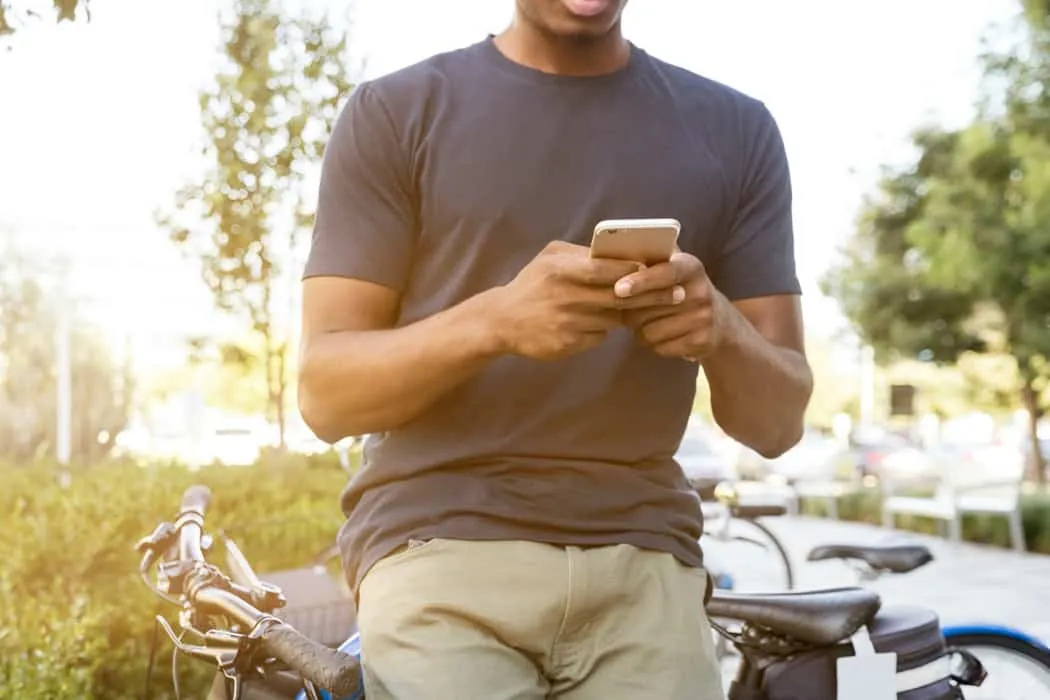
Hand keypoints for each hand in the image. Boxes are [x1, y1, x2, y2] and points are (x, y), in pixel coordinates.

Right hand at [486, 241, 643, 360]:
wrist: (502, 320)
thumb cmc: (531, 284)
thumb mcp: (549, 258)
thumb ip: (581, 254)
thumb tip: (620, 255)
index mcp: (559, 270)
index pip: (603, 270)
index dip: (630, 270)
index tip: (651, 270)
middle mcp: (564, 296)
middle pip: (616, 296)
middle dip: (645, 296)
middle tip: (669, 295)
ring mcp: (566, 323)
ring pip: (612, 318)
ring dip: (620, 314)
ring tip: (622, 307)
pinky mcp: (567, 344)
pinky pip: (599, 336)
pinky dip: (601, 330)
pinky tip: (592, 324)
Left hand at [617, 252, 726, 360]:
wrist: (720, 321)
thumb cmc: (683, 288)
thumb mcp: (674, 266)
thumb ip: (652, 255)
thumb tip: (617, 246)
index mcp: (691, 267)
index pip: (665, 272)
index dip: (641, 281)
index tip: (618, 289)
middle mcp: (701, 292)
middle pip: (650, 306)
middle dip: (629, 308)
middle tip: (620, 305)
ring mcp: (703, 319)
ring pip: (650, 331)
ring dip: (639, 329)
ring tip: (645, 321)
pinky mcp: (701, 342)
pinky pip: (659, 347)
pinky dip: (653, 344)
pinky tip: (660, 334)